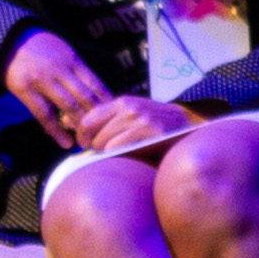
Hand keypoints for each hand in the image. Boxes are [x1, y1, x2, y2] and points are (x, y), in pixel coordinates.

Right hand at [2, 29, 115, 147]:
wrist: (9, 41)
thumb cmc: (42, 51)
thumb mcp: (65, 54)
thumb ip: (79, 74)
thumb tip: (100, 98)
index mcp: (73, 61)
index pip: (97, 85)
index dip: (107, 104)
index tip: (115, 120)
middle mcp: (60, 70)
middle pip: (85, 97)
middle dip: (97, 119)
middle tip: (104, 136)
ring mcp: (42, 79)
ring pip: (68, 106)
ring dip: (80, 126)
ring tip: (86, 142)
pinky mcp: (24, 89)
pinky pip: (43, 113)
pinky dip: (56, 131)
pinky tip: (65, 143)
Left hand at [66, 90, 196, 157]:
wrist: (188, 127)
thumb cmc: (154, 126)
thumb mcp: (129, 116)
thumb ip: (103, 120)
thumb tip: (70, 124)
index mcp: (123, 102)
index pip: (88, 119)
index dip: (83, 135)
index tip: (86, 144)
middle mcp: (130, 108)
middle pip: (93, 134)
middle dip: (96, 147)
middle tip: (107, 151)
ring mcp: (140, 120)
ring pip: (103, 143)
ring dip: (107, 153)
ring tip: (120, 153)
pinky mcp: (148, 133)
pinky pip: (117, 149)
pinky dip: (118, 156)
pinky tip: (129, 155)